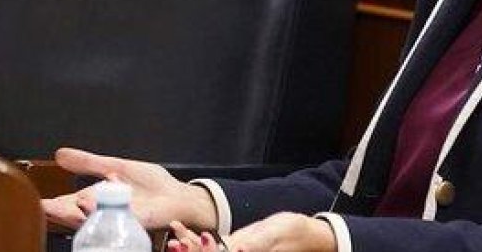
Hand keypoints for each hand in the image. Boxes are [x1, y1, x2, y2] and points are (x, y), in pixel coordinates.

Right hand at [41, 148, 217, 231]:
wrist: (176, 196)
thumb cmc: (150, 185)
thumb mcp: (115, 167)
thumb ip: (88, 163)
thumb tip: (59, 154)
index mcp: (98, 199)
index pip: (69, 203)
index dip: (52, 204)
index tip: (36, 201)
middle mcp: (104, 212)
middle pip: (76, 215)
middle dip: (58, 212)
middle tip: (41, 207)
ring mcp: (118, 220)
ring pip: (93, 220)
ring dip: (76, 214)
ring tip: (58, 207)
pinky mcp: (134, 222)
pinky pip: (115, 219)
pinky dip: (103, 212)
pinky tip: (89, 204)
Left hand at [171, 213, 334, 251]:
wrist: (308, 234)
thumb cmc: (294, 232)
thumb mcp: (274, 234)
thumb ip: (254, 243)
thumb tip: (237, 249)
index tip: (182, 244)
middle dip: (191, 251)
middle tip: (173, 243)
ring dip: (190, 247)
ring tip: (174, 237)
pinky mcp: (238, 248)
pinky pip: (215, 248)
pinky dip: (199, 242)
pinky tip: (184, 233)